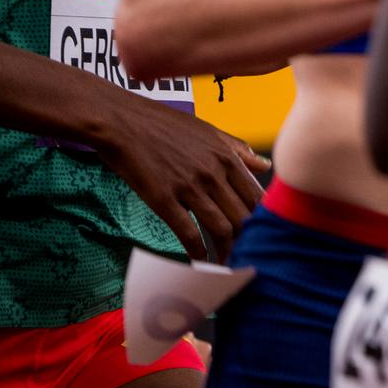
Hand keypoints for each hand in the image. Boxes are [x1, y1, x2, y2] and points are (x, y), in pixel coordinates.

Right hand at [92, 97, 269, 261]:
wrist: (122, 121)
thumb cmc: (165, 125)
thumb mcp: (209, 131)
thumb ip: (238, 150)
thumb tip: (264, 166)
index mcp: (228, 158)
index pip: (256, 196)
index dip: (262, 220)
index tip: (262, 235)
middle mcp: (214, 173)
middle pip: (243, 216)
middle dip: (248, 241)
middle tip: (247, 257)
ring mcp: (190, 187)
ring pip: (220, 228)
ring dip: (226, 251)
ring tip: (227, 266)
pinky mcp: (163, 198)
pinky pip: (187, 232)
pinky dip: (196, 250)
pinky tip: (198, 260)